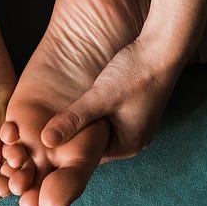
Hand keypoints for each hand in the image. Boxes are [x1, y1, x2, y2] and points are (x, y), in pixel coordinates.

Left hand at [37, 34, 186, 162]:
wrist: (164, 48)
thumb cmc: (136, 73)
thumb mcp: (99, 97)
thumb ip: (73, 119)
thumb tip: (45, 140)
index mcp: (127, 145)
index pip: (87, 157)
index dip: (64, 150)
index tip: (42, 143)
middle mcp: (135, 140)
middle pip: (94, 145)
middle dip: (74, 138)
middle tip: (46, 131)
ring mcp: (137, 126)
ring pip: (101, 131)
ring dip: (84, 124)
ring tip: (59, 117)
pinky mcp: (136, 110)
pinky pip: (109, 119)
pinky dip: (95, 114)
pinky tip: (80, 104)